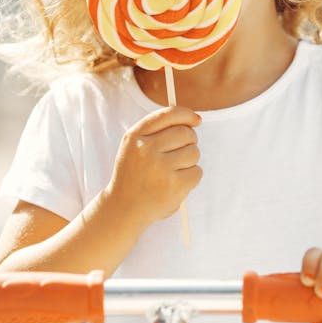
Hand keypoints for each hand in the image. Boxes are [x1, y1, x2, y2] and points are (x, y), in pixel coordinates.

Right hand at [106, 106, 202, 224]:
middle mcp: (146, 149)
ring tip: (175, 170)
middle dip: (190, 141)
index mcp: (135, 136)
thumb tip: (195, 119)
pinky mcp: (174, 185)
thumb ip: (159, 130)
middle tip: (181, 153)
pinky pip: (197, 172)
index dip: (187, 115)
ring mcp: (161, 168)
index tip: (196, 120)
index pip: (169, 114)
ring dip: (190, 160)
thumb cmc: (136, 173)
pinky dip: (192, 177)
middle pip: (186, 133)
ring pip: (194, 152)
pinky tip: (176, 183)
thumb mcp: (135, 146)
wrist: (124, 207)